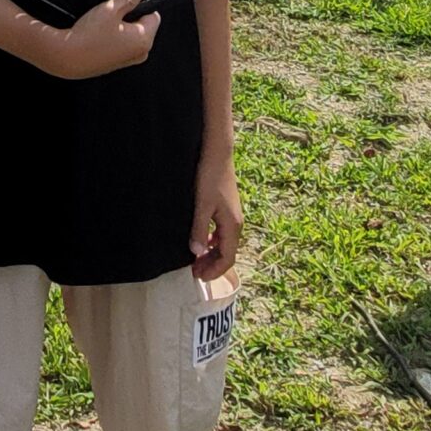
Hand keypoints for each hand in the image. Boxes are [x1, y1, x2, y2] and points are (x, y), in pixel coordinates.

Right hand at [49, 0, 158, 78]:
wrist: (68, 58)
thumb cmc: (89, 35)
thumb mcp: (110, 9)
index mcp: (144, 39)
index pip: (154, 16)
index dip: (139, 6)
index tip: (125, 3)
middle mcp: (140, 53)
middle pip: (142, 27)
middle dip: (129, 18)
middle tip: (111, 14)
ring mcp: (128, 61)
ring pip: (130, 36)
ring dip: (120, 29)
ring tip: (102, 26)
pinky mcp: (116, 65)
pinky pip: (120, 46)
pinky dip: (112, 40)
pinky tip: (98, 36)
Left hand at [190, 149, 242, 279]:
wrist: (217, 153)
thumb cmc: (209, 177)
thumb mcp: (201, 205)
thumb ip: (199, 229)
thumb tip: (196, 253)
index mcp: (232, 226)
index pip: (228, 258)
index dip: (214, 271)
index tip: (198, 277)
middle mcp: (236, 223)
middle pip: (227, 253)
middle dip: (212, 266)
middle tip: (194, 272)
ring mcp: (232, 216)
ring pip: (224, 243)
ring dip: (211, 254)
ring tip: (195, 259)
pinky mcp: (227, 208)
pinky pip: (222, 233)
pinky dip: (212, 242)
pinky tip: (201, 240)